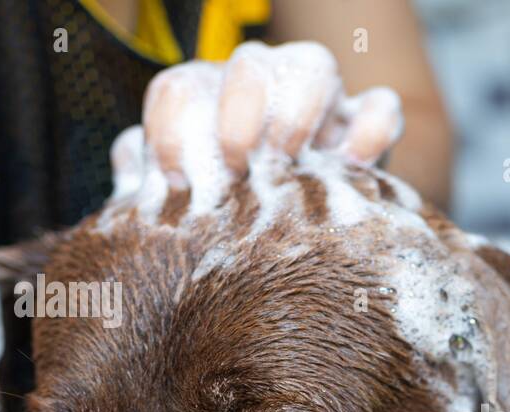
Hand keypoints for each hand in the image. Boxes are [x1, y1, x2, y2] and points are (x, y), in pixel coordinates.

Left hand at [111, 41, 404, 200]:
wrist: (302, 251)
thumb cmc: (230, 225)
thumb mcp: (186, 209)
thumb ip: (150, 185)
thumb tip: (128, 165)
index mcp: (207, 103)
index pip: (180, 89)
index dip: (171, 128)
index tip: (175, 182)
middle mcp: (262, 90)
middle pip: (248, 63)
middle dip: (238, 111)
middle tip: (237, 166)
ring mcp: (320, 105)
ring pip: (314, 64)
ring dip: (297, 109)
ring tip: (290, 161)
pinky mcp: (367, 131)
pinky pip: (381, 109)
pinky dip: (371, 132)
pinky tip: (354, 168)